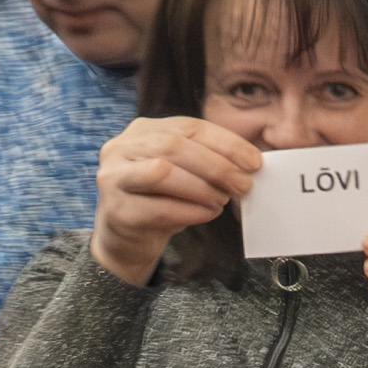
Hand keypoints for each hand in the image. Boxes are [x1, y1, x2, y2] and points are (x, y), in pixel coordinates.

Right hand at [91, 115, 253, 283]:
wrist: (126, 240)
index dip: (226, 142)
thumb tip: (248, 164)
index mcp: (143, 130)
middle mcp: (122, 148)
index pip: (189, 127)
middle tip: (243, 184)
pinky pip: (158, 208)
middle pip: (173, 146)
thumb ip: (207, 162)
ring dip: (202, 188)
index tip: (254, 162)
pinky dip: (190, 211)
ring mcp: (113, 178)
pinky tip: (208, 214)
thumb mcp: (183, 173)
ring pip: (162, 172)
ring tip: (223, 200)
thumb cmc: (160, 201)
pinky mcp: (115, 210)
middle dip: (216, 166)